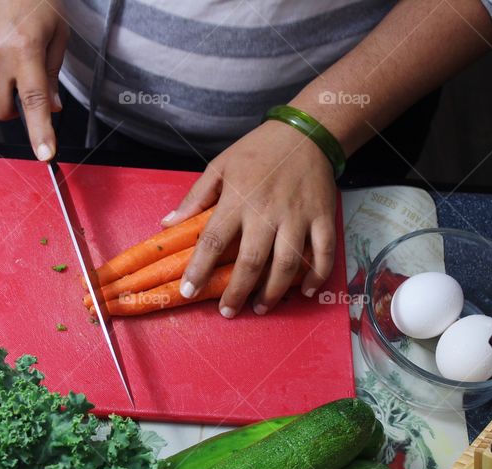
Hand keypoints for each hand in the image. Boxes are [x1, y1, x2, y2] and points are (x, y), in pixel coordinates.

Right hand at [0, 0, 68, 159]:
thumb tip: (51, 108)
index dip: (40, 131)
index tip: (45, 153)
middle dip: (13, 110)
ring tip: (11, 43)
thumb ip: (52, 75)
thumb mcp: (58, 34)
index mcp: (25, 50)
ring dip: (1, 77)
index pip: (34, 102)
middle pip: (0, 109)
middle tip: (25, 90)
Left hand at [165, 119, 337, 317]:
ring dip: (273, 293)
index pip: (214, 240)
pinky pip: (322, 254)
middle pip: (251, 262)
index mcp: (238, 199)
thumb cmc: (257, 150)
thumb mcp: (220, 165)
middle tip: (228, 312)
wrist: (305, 133)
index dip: (199, 269)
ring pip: (287, 265)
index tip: (188, 292)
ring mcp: (298, 216)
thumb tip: (167, 223)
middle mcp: (268, 212)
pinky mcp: (323, 217)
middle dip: (237, 292)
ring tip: (260, 308)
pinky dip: (315, 277)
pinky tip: (303, 293)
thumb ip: (195, 197)